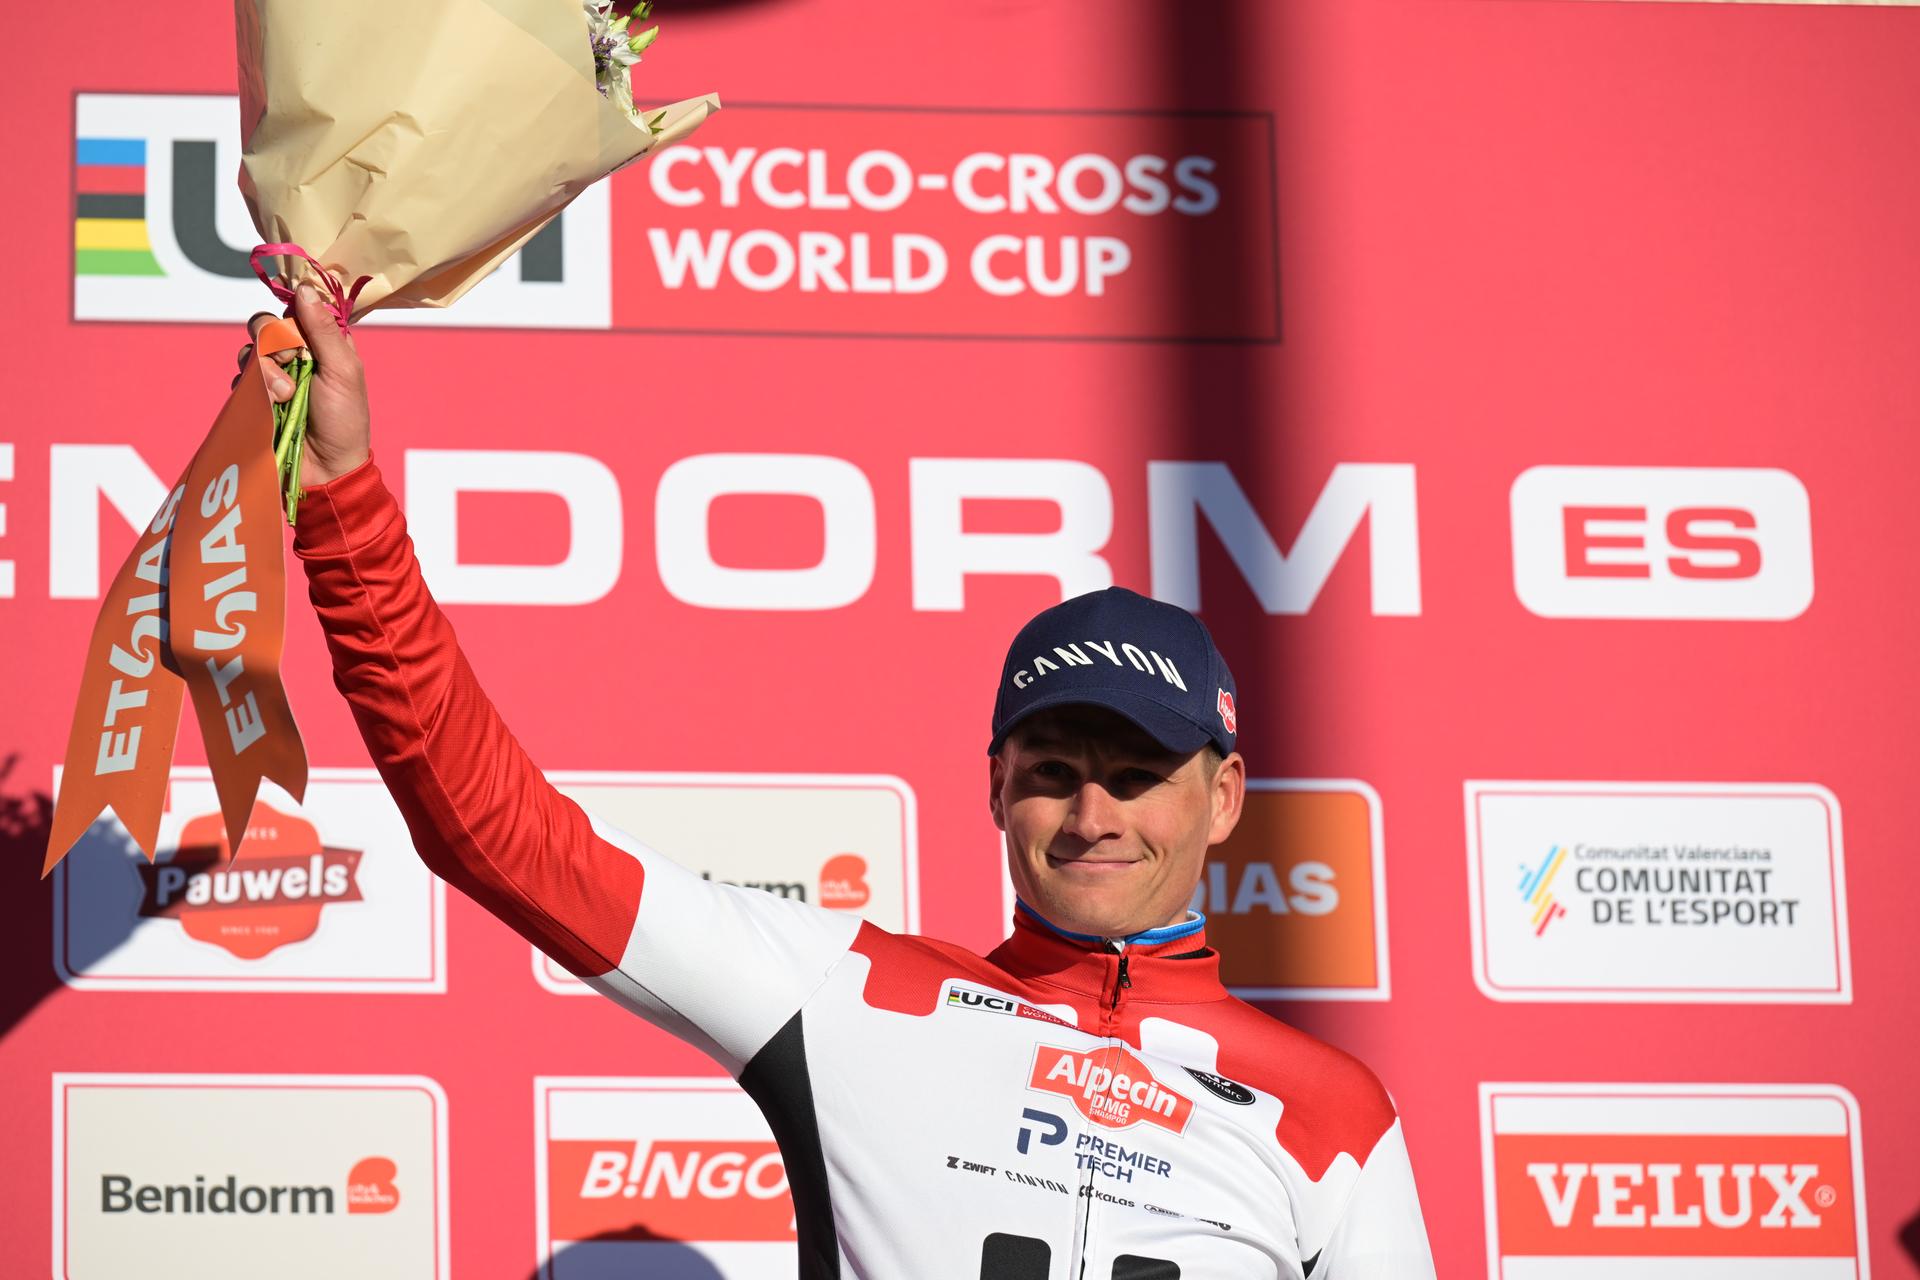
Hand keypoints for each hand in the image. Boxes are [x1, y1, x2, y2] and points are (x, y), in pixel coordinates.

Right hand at [232, 282, 371, 486]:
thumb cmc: (344, 421)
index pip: (297, 308)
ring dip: (265, 371)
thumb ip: (323, 330)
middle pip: (266, 325)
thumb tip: (304, 287)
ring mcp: (273, 376)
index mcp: (324, 344)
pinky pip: (240, 378)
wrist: (325, 470)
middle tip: (291, 363)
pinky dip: (251, 389)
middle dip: (273, 342)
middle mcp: (297, 355)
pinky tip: (269, 405)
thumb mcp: (343, 370)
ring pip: (250, 351)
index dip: (290, 308)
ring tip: (285, 396)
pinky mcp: (255, 397)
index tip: (289, 311)